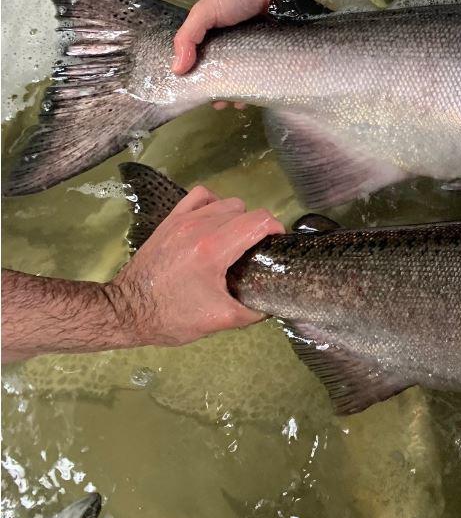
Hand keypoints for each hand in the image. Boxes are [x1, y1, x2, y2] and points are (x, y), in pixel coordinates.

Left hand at [106, 184, 283, 346]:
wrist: (126, 311)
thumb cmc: (171, 317)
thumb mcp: (220, 321)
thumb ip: (254, 311)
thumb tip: (273, 303)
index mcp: (213, 249)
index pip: (259, 220)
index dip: (276, 230)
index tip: (276, 246)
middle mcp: (198, 227)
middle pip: (245, 210)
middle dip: (258, 229)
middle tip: (256, 253)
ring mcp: (182, 220)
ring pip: (226, 202)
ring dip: (238, 218)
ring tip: (235, 240)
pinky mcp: (171, 220)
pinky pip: (201, 196)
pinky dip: (215, 204)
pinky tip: (215, 223)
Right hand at [171, 0, 297, 108]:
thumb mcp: (203, 14)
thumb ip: (187, 38)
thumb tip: (177, 69)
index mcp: (211, 38)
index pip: (201, 64)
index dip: (199, 81)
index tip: (199, 97)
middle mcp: (231, 46)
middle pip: (224, 75)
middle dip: (220, 92)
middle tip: (221, 105)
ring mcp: (253, 50)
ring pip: (244, 77)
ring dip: (240, 93)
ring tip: (238, 103)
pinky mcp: (271, 52)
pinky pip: (265, 73)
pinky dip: (261, 85)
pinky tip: (259, 95)